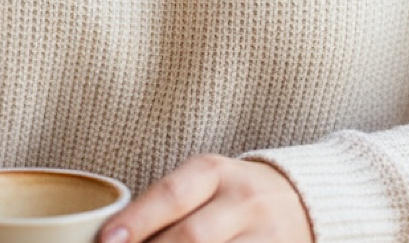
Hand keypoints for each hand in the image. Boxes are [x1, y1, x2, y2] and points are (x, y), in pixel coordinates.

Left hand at [100, 156, 313, 242]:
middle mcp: (242, 200)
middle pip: (193, 237)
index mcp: (214, 172)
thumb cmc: (230, 195)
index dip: (137, 220)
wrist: (302, 199)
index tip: (106, 240)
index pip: (171, 195)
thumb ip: (165, 207)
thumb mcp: (201, 184)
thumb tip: (115, 237)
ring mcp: (266, 233)